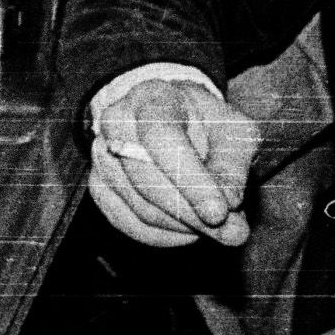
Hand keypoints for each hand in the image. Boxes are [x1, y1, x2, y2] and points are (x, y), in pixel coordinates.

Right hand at [90, 77, 258, 248]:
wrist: (174, 120)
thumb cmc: (208, 125)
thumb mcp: (235, 131)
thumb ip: (234, 165)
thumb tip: (228, 203)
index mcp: (151, 98)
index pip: (160, 137)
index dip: (189, 179)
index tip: (219, 213)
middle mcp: (116, 123)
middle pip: (146, 180)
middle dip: (192, 214)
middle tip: (234, 233)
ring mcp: (102, 156)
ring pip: (140, 208)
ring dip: (185, 227)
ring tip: (219, 227)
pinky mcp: (99, 186)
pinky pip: (130, 224)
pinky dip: (166, 236)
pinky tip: (190, 229)